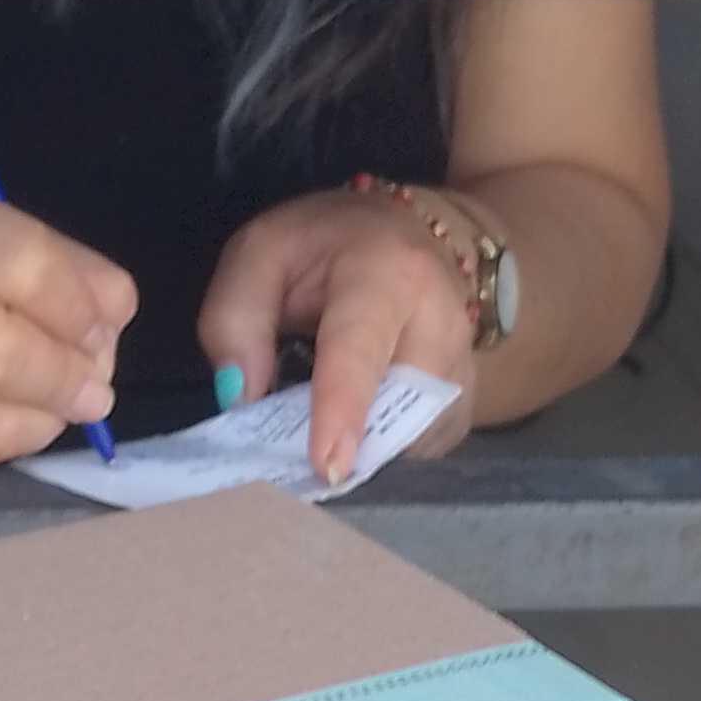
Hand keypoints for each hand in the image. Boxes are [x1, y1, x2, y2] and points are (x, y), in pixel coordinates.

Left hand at [199, 187, 478, 487]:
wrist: (401, 234)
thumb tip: (240, 399)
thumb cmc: (324, 245)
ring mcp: (464, 361)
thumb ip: (234, 320)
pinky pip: (425, 445)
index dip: (342, 410)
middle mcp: (441, 318)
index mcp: (386, 272)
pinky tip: (359, 426)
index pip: (361, 350)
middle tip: (295, 454)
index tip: (328, 466)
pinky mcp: (466, 396)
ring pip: (414, 436)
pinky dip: (385, 450)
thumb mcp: (259, 253)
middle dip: (346, 443)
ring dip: (363, 450)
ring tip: (323, 432)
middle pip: (397, 408)